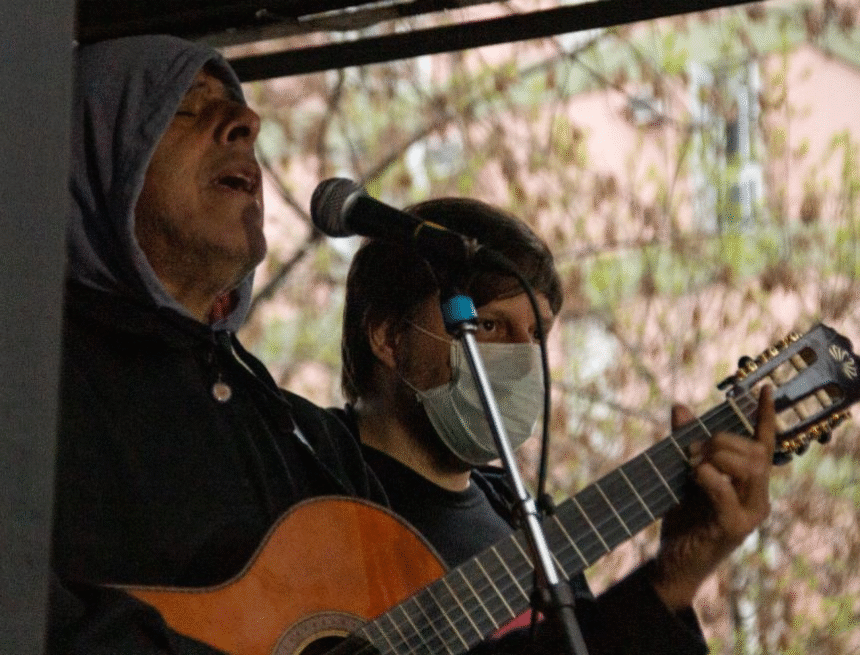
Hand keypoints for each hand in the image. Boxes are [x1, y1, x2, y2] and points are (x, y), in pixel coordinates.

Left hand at [650, 386, 774, 610]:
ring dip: (716, 456)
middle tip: (691, 450)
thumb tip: (680, 406)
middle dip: (721, 440)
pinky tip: (693, 476)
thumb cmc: (684, 517)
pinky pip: (725, 490)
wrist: (674, 561)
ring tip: (692, 464)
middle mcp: (758, 497)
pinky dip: (707, 476)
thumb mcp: (684, 475)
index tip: (763, 388)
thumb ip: (685, 442)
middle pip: (754, 451)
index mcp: (751, 484)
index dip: (764, 416)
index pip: (765, 445)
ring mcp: (750, 514)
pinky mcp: (734, 527)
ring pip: (748, 467)